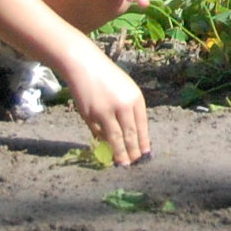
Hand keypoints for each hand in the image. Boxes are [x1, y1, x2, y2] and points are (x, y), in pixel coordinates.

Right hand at [62, 46, 150, 165]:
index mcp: (136, 98)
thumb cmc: (108, 78)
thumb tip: (130, 135)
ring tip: (123, 164)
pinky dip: (103, 142)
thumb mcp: (125, 90)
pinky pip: (99, 133)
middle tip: (134, 164)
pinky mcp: (90, 115)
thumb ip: (129, 110)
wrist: (85, 66)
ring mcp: (106, 111)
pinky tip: (106, 150)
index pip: (142, 125)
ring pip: (115, 138)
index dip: (143, 142)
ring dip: (119, 153)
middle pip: (130, 134)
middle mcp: (123, 105)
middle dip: (132, 151)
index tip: (145, 154)